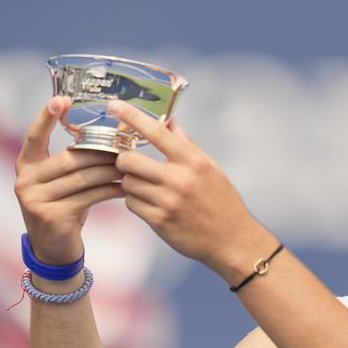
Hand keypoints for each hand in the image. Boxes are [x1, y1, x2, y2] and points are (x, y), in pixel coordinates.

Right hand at [14, 96, 125, 264]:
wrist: (54, 250)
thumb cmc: (64, 207)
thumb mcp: (65, 181)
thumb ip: (79, 158)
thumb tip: (116, 128)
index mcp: (26, 165)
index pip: (34, 136)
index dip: (46, 117)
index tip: (61, 99)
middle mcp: (25, 180)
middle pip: (70, 158)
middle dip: (101, 152)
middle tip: (126, 146)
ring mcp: (35, 199)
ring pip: (82, 178)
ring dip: (110, 171)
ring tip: (131, 166)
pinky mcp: (51, 216)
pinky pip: (88, 197)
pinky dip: (110, 190)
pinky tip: (126, 188)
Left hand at [109, 100, 274, 281]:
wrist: (232, 241)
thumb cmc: (223, 202)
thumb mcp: (211, 169)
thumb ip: (188, 146)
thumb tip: (170, 123)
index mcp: (193, 162)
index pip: (157, 132)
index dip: (132, 116)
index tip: (115, 106)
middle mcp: (179, 180)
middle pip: (129, 160)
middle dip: (124, 160)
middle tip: (130, 163)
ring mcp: (168, 202)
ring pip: (128, 183)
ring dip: (131, 183)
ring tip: (146, 187)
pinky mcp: (160, 221)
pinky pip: (132, 204)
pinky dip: (135, 202)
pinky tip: (150, 204)